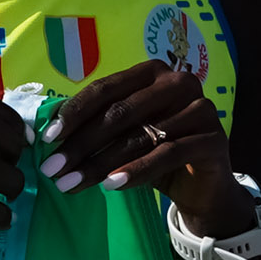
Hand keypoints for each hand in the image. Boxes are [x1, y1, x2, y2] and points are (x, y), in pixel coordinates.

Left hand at [46, 60, 232, 223]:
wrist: (201, 187)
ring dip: (100, 163)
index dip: (74, 113)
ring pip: (140, 136)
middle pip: (120, 113)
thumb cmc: (156, 153)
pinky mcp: (214, 138)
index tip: (47, 140)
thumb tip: (47, 133)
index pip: (106, 89)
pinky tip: (110, 186)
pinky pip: (167, 154)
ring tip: (72, 184)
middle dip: (81, 144)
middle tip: (53, 169)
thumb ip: (97, 124)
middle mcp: (180, 83)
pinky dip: (135, 171)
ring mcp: (201, 109)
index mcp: (153, 73)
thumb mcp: (125, 134)